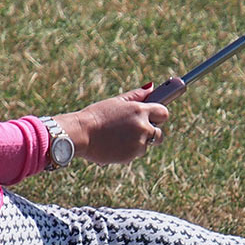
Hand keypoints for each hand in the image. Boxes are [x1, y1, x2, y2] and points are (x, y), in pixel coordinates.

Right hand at [56, 84, 170, 165]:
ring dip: (137, 142)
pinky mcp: (131, 156)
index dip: (158, 115)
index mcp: (139, 110)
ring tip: (118, 137)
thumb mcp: (116, 102)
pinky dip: (128, 151)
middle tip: (134, 130)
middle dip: (151, 132)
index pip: (164, 113)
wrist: (81, 134)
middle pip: (159, 133)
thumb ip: (136, 96)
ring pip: (146, 145)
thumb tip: (152, 87)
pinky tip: (113, 145)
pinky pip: (135, 154)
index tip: (153, 117)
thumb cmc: (96, 116)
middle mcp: (142, 127)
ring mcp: (138, 143)